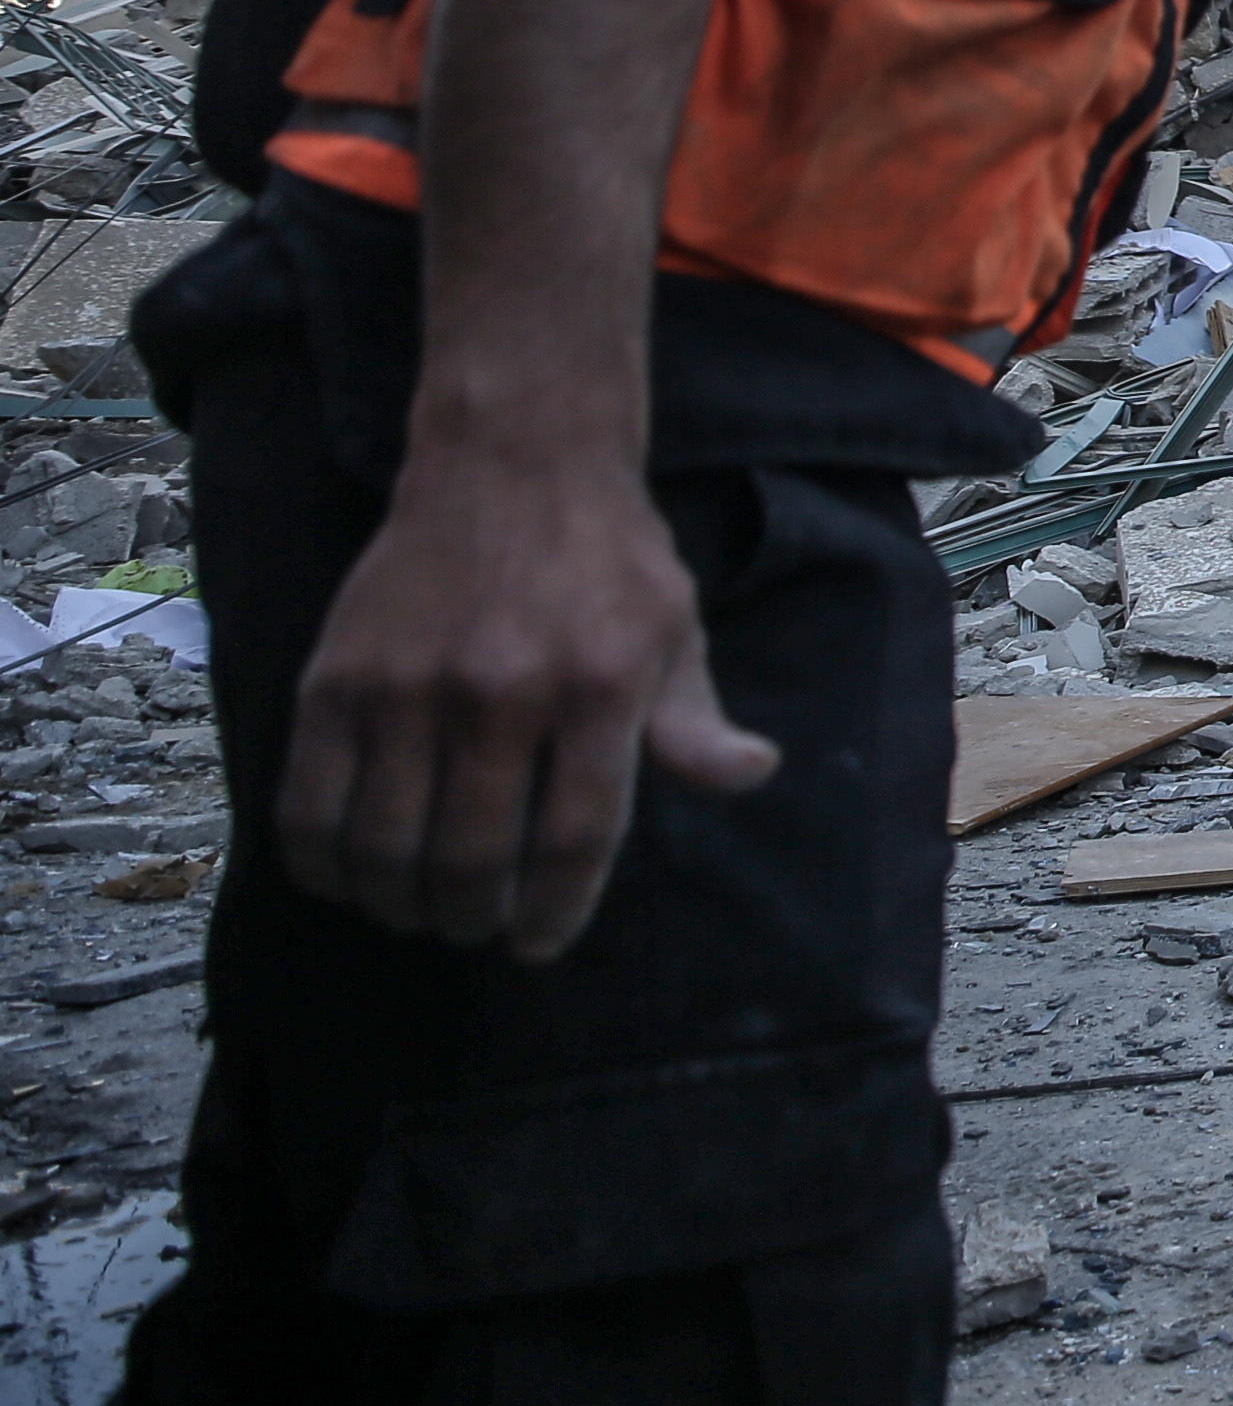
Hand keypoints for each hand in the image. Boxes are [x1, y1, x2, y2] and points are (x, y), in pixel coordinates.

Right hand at [278, 444, 772, 962]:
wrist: (515, 460)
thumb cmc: (609, 559)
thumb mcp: (676, 631)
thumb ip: (695, 720)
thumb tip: (751, 775)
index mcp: (599, 689)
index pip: (573, 842)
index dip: (554, 913)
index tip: (539, 945)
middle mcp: (503, 692)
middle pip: (470, 859)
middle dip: (472, 918)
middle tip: (474, 928)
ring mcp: (410, 686)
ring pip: (385, 847)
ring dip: (397, 903)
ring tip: (416, 910)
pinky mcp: (337, 677)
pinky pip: (308, 803)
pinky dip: (320, 862)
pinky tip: (345, 876)